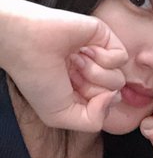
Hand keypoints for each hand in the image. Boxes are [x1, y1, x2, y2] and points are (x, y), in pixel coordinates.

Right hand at [0, 0, 127, 130]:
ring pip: (119, 79)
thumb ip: (94, 119)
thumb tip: (114, 96)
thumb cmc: (37, 79)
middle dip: (91, 90)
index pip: (105, 107)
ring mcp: (100, 56)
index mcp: (83, 91)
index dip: (89, 105)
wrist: (26, 45)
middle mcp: (93, 74)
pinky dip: (101, 58)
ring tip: (73, 62)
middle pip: (114, 95)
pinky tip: (82, 50)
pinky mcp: (105, 37)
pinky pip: (121, 58)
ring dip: (94, 74)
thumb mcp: (61, 116)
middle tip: (69, 76)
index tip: (67, 92)